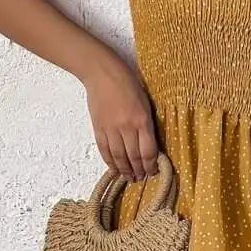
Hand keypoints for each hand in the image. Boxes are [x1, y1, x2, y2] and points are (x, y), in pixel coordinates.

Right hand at [84, 62, 158, 179]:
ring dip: (124, 170)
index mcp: (142, 120)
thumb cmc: (128, 83)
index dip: (151, 165)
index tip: (153, 171)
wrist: (102, 73)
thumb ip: (147, 123)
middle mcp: (127, 127)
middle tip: (141, 178)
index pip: (148, 151)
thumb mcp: (146, 102)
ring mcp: (111, 129)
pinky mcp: (98, 128)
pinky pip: (104, 150)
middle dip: (139, 170)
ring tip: (129, 177)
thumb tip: (149, 145)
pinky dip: (109, 162)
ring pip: (118, 156)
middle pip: (134, 157)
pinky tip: (114, 169)